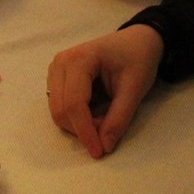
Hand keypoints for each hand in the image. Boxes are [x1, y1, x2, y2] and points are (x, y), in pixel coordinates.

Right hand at [47, 25, 163, 158]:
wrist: (137, 41)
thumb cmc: (138, 59)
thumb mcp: (135, 88)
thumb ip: (119, 118)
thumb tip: (104, 146)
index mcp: (79, 59)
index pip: (74, 104)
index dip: (85, 131)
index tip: (99, 152)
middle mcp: (60, 63)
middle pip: (61, 110)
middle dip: (83, 129)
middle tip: (108, 130)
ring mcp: (55, 69)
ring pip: (57, 112)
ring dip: (79, 124)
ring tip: (104, 117)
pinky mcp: (57, 78)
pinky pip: (60, 106)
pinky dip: (76, 118)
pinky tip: (95, 110)